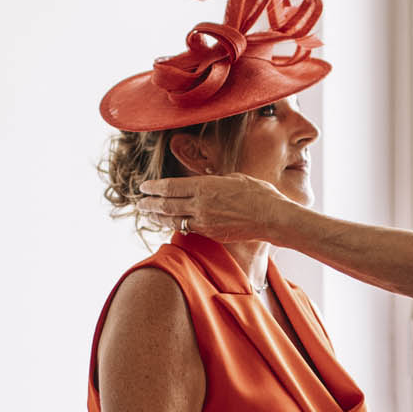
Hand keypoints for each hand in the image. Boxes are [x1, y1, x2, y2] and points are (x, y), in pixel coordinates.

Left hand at [137, 173, 289, 242]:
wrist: (272, 218)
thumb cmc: (258, 194)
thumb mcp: (234, 177)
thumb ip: (215, 180)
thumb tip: (205, 182)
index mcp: (204, 186)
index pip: (169, 187)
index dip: (153, 188)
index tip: (144, 187)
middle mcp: (200, 205)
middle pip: (166, 205)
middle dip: (150, 204)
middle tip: (140, 203)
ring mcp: (204, 222)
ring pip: (173, 220)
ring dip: (158, 217)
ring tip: (148, 215)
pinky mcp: (211, 234)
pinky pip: (188, 229)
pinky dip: (176, 226)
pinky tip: (171, 224)